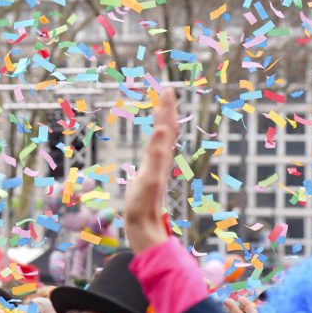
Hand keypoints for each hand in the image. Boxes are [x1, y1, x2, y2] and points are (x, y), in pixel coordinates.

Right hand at [124, 86, 178, 252]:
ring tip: (162, 107)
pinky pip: (156, 148)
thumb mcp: (148, 177)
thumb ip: (156, 154)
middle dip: (167, 109)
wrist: (144, 224)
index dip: (166, 107)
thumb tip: (164, 129)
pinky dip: (157, 136)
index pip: (166, 126)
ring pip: (164, 137)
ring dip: (164, 120)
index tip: (167, 88)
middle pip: (168, 128)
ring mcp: (157, 165)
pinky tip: (156, 136)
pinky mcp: (151, 171)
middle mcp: (162, 157)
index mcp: (161, 155)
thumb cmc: (143, 204)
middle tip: (167, 90)